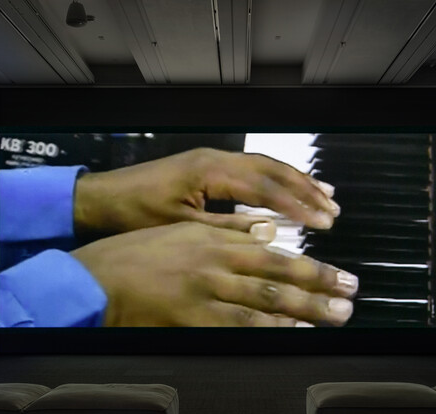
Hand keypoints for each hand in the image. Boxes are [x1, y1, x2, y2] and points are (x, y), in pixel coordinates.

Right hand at [70, 222, 358, 326]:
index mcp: (214, 240)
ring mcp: (204, 292)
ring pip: (265, 302)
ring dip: (305, 310)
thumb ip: (228, 232)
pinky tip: (290, 334)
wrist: (95, 280)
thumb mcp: (183, 232)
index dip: (311, 264)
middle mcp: (215, 263)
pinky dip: (268, 330)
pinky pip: (238, 327)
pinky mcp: (191, 319)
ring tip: (334, 317)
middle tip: (350, 295)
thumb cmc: (136, 256)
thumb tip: (268, 231)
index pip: (274, 252)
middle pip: (279, 276)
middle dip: (320, 285)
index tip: (338, 273)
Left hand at [73, 148, 338, 236]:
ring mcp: (212, 159)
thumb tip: (269, 233)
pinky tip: (288, 190)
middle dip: (306, 189)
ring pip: (265, 166)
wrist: (102, 199)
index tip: (322, 222)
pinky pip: (251, 169)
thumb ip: (227, 229)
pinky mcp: (207, 166)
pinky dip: (275, 180)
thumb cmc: (134, 214)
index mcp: (210, 171)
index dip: (297, 205)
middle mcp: (215, 159)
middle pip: (272, 170)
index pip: (266, 188)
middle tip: (334, 208)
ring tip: (325, 195)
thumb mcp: (181, 228)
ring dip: (296, 181)